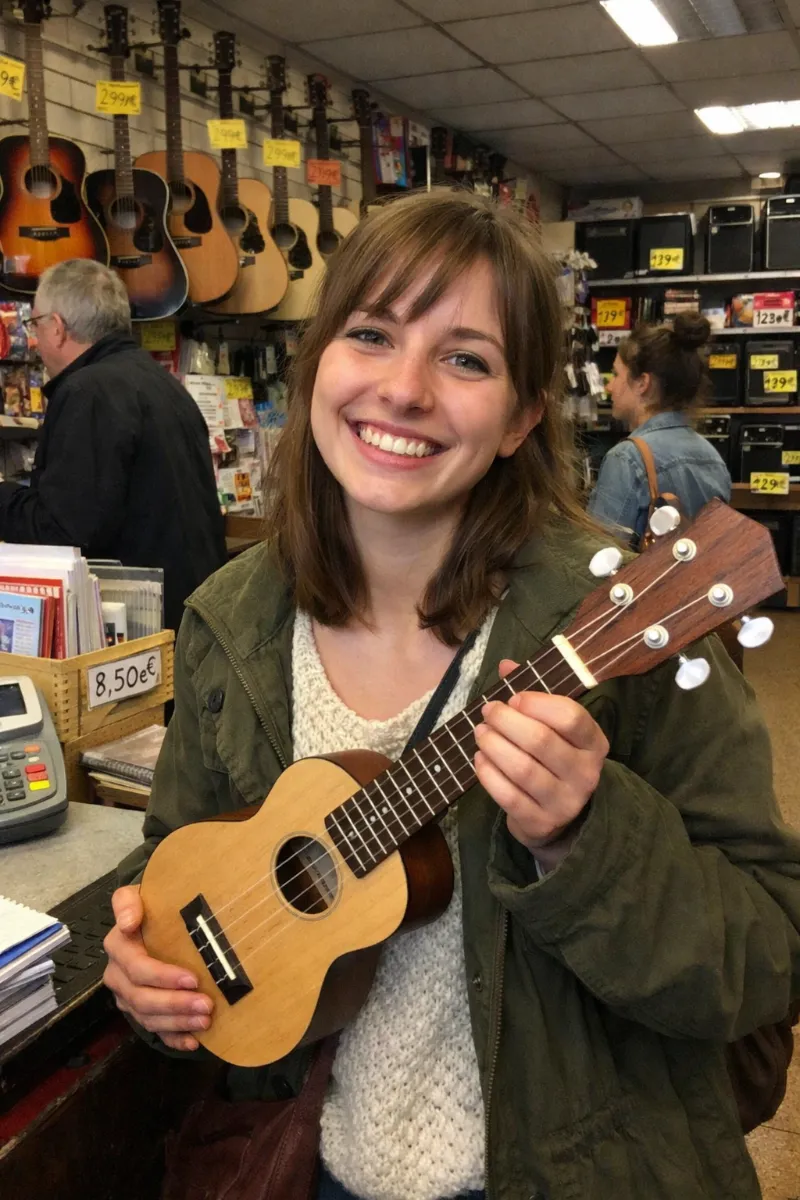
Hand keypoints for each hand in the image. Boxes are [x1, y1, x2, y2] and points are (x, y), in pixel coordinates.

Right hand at [103, 884, 212, 1051]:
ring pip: (148, 1017)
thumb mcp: (136, 895)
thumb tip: (128, 921)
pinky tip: (193, 1041)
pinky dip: (173, 1037)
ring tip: (205, 1020)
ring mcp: (128, 995)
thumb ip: (127, 902)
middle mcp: (118, 975)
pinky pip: (154, 1030)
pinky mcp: (139, 1010)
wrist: (150, 917)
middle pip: (143, 997)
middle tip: (206, 1005)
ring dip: (178, 1021)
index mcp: (119, 947)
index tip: (192, 979)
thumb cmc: (150, 906)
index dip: (163, 976)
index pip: (137, 968)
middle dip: (175, 1004)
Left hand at [473, 659, 608, 870]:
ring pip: (523, 769)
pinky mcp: (541, 823)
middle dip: (507, 721)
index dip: (537, 703)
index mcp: (594, 743)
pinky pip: (508, 796)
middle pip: (541, 740)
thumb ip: (532, 695)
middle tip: (488, 711)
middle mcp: (585, 774)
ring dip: (494, 746)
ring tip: (480, 732)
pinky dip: (489, 775)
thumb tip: (505, 665)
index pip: (571, 717)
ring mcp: (565, 802)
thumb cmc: (554, 758)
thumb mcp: (554, 727)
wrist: (561, 816)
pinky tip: (480, 759)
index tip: (513, 698)